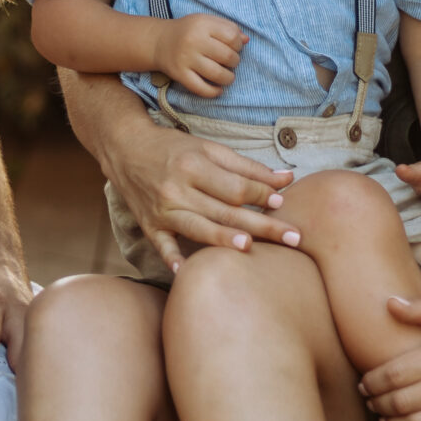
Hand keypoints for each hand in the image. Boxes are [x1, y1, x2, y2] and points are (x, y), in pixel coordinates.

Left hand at [0, 243, 30, 387]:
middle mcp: (13, 307)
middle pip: (25, 339)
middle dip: (24, 365)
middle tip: (17, 395)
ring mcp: (28, 317)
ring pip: (39, 345)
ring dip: (35, 369)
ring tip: (28, 398)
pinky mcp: (33, 327)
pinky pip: (40, 347)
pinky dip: (38, 366)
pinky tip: (31, 390)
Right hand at [95, 112, 298, 268]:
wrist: (125, 148)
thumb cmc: (173, 148)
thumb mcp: (209, 149)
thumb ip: (248, 167)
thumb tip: (287, 179)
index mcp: (194, 166)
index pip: (235, 187)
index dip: (261, 194)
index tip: (283, 203)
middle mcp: (177, 189)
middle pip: (226, 210)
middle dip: (262, 225)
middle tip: (294, 238)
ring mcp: (162, 210)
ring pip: (198, 227)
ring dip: (222, 238)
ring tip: (248, 247)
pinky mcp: (149, 225)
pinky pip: (162, 245)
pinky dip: (172, 258)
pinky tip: (185, 272)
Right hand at [152, 14, 247, 98]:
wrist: (158, 42)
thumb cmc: (188, 31)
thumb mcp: (206, 22)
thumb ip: (227, 27)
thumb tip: (247, 40)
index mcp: (202, 24)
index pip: (232, 36)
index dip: (239, 44)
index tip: (234, 48)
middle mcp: (193, 41)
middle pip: (227, 56)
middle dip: (235, 62)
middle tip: (231, 63)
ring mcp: (186, 59)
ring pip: (217, 74)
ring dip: (228, 78)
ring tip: (227, 76)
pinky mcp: (179, 75)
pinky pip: (201, 88)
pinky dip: (214, 92)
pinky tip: (218, 90)